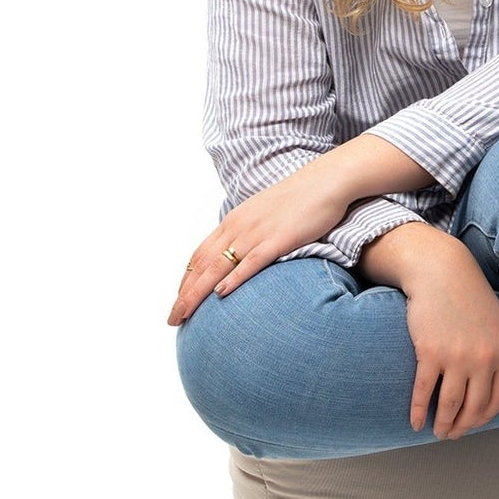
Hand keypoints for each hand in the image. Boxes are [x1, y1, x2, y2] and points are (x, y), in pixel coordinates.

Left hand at [167, 159, 351, 325]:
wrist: (326, 180)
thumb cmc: (300, 199)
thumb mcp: (265, 215)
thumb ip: (250, 233)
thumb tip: (243, 255)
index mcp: (233, 221)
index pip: (200, 255)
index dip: (186, 280)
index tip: (179, 301)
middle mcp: (238, 226)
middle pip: (202, 264)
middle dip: (185, 293)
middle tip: (172, 318)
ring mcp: (257, 232)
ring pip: (219, 266)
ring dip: (198, 292)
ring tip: (185, 314)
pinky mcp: (278, 238)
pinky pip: (251, 261)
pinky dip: (234, 278)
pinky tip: (221, 293)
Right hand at [395, 237, 498, 439]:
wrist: (440, 272)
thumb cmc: (469, 297)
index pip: (497, 399)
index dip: (483, 418)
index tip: (472, 425)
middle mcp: (484, 358)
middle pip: (475, 407)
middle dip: (463, 427)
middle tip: (452, 434)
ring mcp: (457, 356)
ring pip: (450, 404)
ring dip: (443, 424)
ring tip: (437, 432)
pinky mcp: (430, 352)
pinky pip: (425, 391)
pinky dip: (418, 411)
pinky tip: (415, 422)